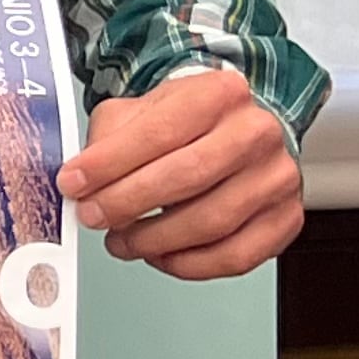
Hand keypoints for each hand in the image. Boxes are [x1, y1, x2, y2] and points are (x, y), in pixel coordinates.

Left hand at [59, 65, 302, 278]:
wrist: (235, 130)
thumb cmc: (184, 124)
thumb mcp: (138, 111)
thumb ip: (108, 140)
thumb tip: (80, 182)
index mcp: (219, 94)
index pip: (158, 132)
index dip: (109, 164)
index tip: (73, 183)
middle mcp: (257, 133)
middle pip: (187, 176)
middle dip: (127, 203)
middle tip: (92, 216)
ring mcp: (278, 178)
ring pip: (211, 222)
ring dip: (153, 240)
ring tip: (121, 240)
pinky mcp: (285, 220)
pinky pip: (236, 256)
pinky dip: (189, 264)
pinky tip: (160, 255)